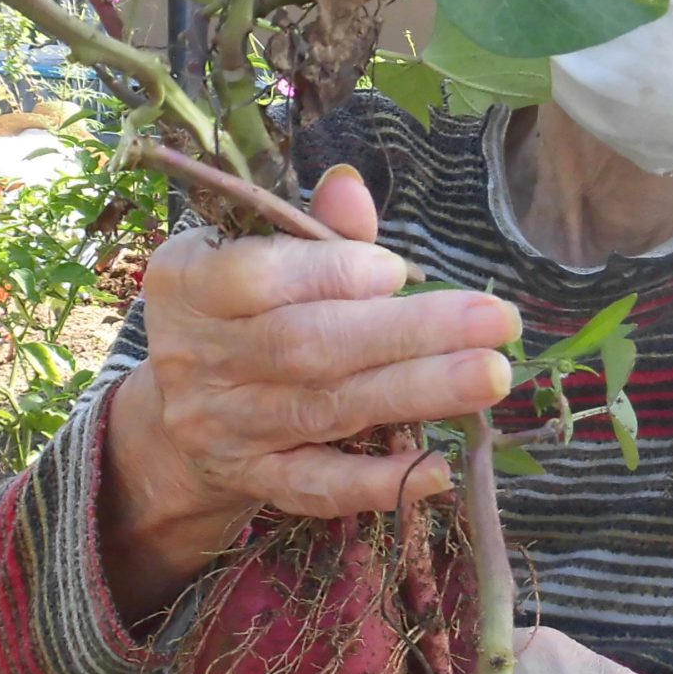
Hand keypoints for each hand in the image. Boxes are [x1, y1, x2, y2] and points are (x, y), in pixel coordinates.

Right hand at [98, 165, 521, 623]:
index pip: (255, 278)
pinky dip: (375, 481)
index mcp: (190, 284)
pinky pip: (315, 487)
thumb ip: (310, 227)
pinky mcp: (251, 479)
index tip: (395, 270)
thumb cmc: (236, 308)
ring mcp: (223, 426)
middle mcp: (197, 358)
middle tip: (495, 320)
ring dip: (416, 393)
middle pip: (308, 347)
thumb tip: (349, 186)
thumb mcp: (253, 253)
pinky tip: (438, 467)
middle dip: (408, 333)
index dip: (329, 274)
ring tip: (491, 375)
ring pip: (325, 411)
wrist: (177, 407)